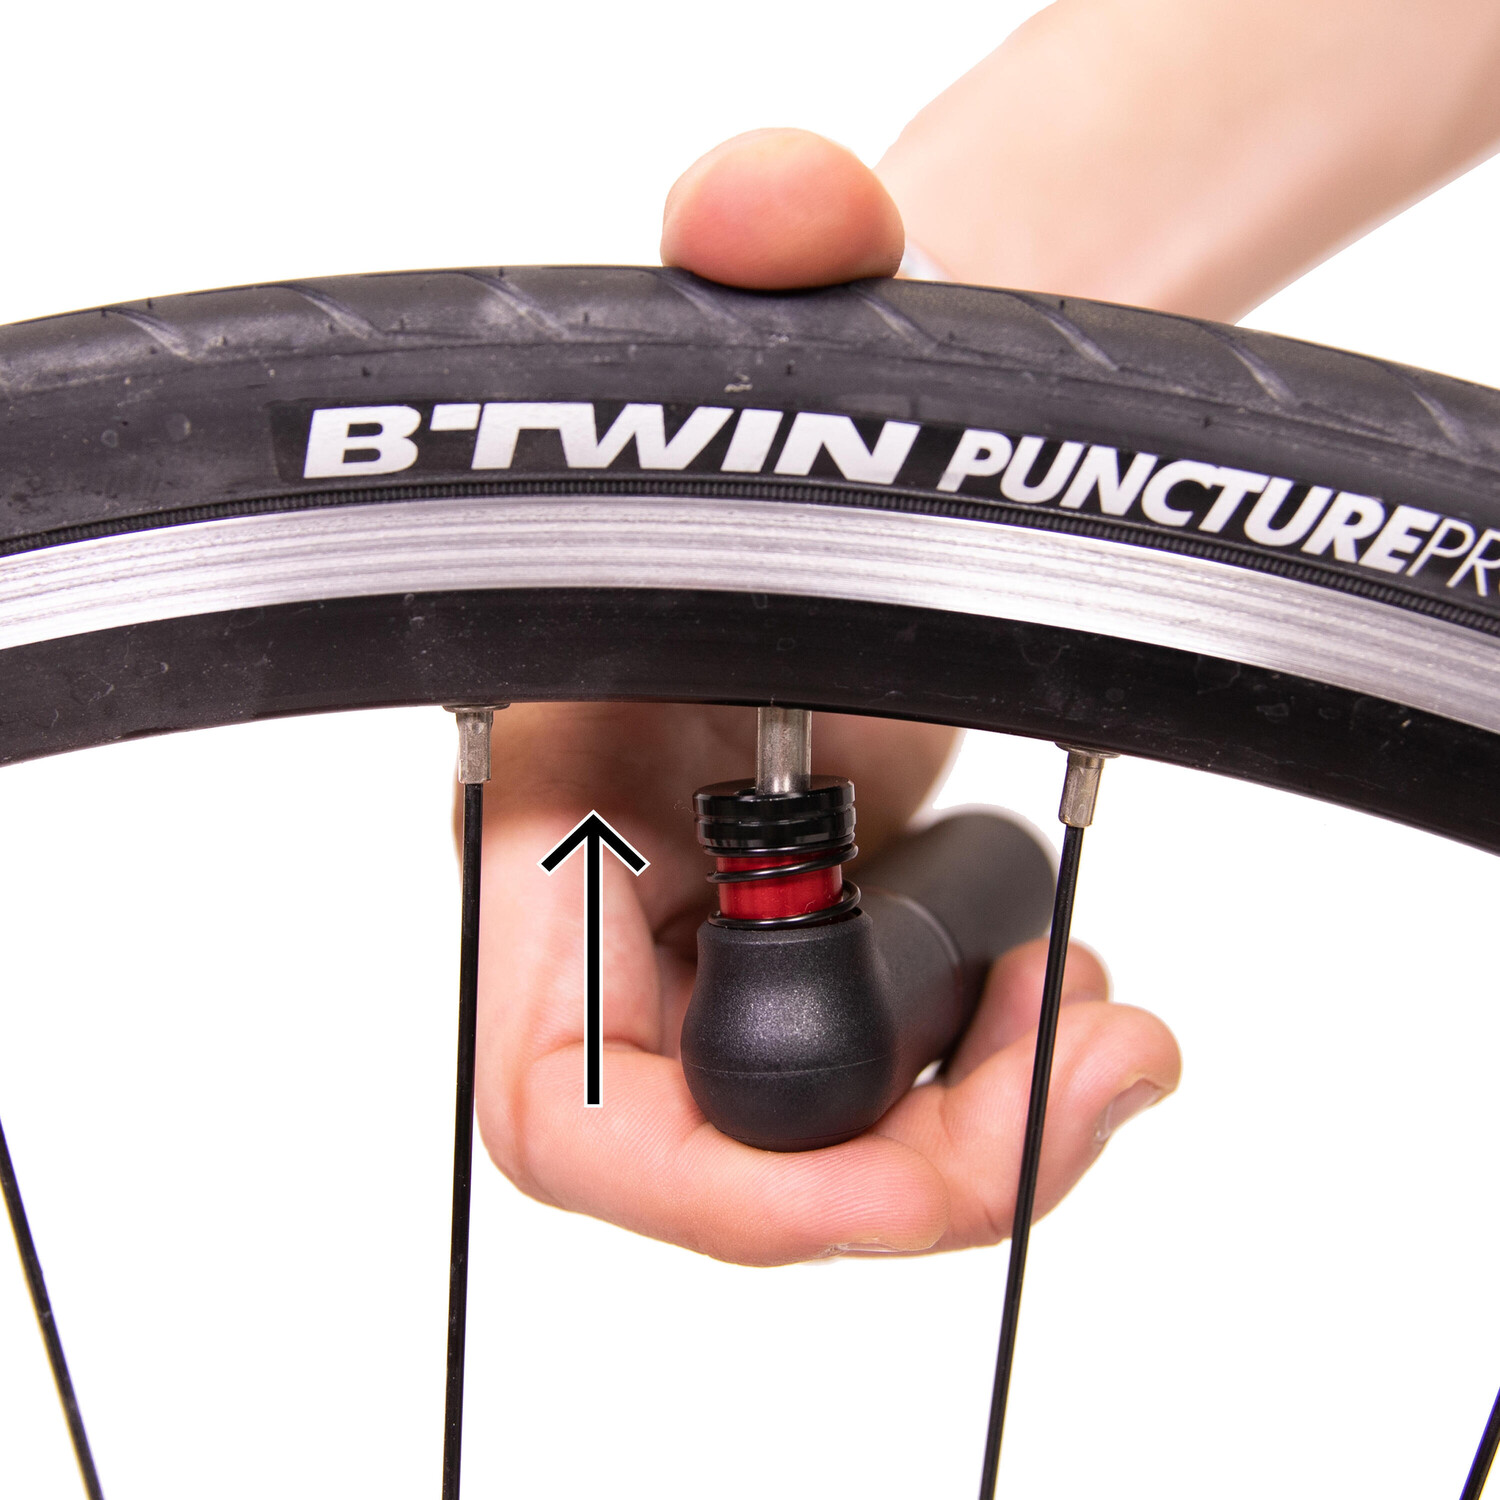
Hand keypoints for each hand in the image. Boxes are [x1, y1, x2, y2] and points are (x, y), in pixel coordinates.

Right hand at [473, 130, 1180, 1266]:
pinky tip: (1059, 995)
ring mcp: (720, 949)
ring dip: (974, 1136)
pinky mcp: (818, 960)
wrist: (897, 460)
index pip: (559, 1097)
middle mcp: (619, 911)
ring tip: (1091, 1026)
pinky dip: (991, 1089)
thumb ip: (772, 236)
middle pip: (719, 1162)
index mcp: (552, 815)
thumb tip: (770, 214)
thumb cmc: (815, 426)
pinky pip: (890, 1099)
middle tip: (1081, 1077)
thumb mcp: (799, 340)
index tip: (894, 1178)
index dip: (713, 1184)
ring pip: (824, 1151)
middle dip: (909, 1175)